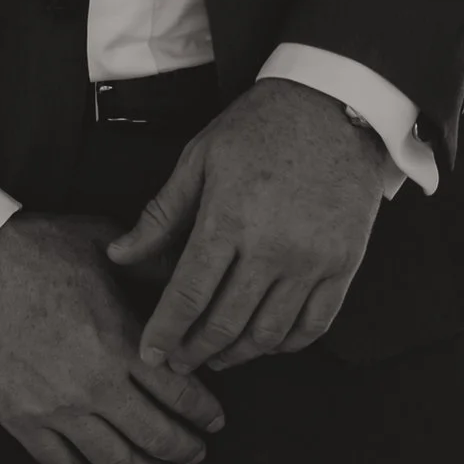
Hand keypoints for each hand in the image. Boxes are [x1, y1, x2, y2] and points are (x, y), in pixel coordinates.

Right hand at [0, 214, 226, 463]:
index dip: (202, 410)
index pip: (177, 389)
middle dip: (184, 447)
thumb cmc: (32, 246)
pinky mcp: (21, 421)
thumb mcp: (99, 240)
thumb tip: (185, 279)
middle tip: (199, 451)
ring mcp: (55, 408)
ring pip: (114, 460)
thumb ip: (148, 263)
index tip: (215, 419)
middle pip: (154, 434)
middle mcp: (93, 383)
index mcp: (117, 338)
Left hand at [109, 79, 389, 372]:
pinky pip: (313, 326)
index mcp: (229, 218)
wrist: (335, 103)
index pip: (189, 294)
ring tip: (216, 356)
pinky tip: (265, 342)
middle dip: (194, 351)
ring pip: (268, 334)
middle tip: (177, 361)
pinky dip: (285, 345)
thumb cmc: (261, 125)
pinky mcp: (343, 265)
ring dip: (237, 354)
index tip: (150, 353)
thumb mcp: (201, 156)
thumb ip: (161, 214)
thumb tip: (120, 255)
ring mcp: (312, 260)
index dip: (165, 331)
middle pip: (225, 323)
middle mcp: (272, 248)